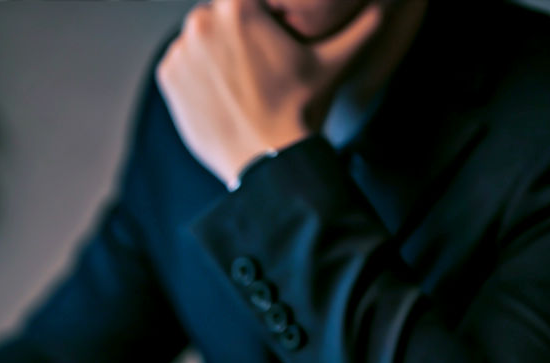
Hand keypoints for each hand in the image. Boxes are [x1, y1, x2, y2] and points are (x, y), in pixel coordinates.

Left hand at [156, 0, 384, 187]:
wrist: (266, 160)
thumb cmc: (301, 107)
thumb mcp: (334, 61)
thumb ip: (361, 27)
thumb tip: (382, 9)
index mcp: (239, 5)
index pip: (247, 0)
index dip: (260, 18)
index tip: (269, 43)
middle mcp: (201, 21)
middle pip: (219, 15)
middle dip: (236, 34)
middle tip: (257, 66)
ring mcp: (180, 50)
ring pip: (199, 39)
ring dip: (215, 53)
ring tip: (242, 82)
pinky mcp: (167, 75)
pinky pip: (182, 64)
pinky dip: (197, 74)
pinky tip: (223, 93)